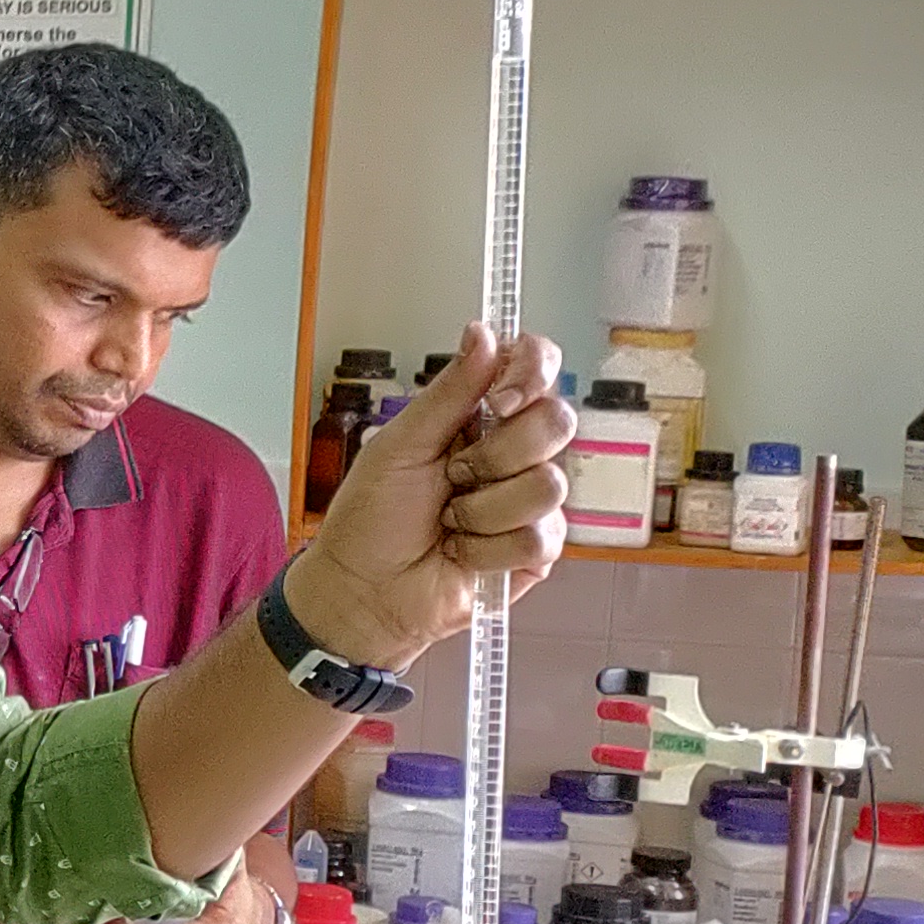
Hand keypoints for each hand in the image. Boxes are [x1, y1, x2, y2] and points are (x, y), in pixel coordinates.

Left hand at [297, 324, 570, 665]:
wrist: (365, 592)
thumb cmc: (370, 519)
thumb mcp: (400, 445)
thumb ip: (448, 392)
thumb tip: (483, 332)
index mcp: (480, 416)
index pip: (538, 368)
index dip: (533, 374)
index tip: (500, 399)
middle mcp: (513, 452)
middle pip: (558, 422)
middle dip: (497, 455)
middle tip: (453, 475)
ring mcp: (529, 501)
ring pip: (549, 485)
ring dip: (483, 509)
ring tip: (449, 522)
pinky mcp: (536, 548)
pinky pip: (539, 536)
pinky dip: (487, 548)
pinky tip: (462, 553)